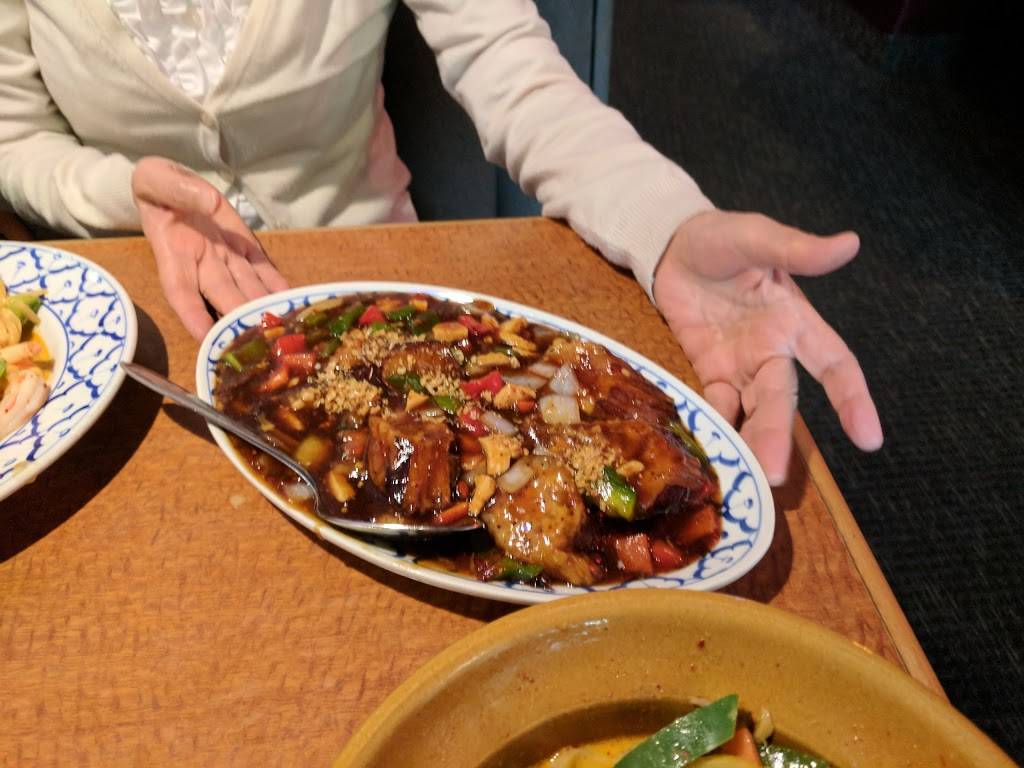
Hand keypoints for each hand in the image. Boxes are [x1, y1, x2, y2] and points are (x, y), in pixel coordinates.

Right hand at [132, 156, 288, 338]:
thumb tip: (208, 201)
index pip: (181, 291)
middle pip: (222, 295)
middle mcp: (201, 264)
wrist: (174, 185)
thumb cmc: (157, 187)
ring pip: (246, 287)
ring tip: (281, 326)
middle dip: (239, 316)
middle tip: (258, 338)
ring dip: (262, 307)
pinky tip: (293, 300)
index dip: (192, 315)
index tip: (205, 335)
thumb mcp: (154, 179)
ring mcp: (226, 258)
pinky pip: (262, 269)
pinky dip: (277, 285)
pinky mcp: (245, 248)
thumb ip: (177, 189)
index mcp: (173, 252)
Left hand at [653, 210, 882, 484]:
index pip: (834, 364)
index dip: (852, 399)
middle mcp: (771, 350)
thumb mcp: (756, 238)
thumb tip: (849, 243)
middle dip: (779, 435)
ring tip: (745, 474)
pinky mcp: (707, 370)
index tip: (869, 439)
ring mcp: (738, 365)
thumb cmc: (722, 239)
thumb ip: (795, 249)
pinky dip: (712, 426)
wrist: (671, 245)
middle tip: (775, 475)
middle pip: (780, 399)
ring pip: (748, 410)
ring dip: (748, 441)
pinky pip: (713, 404)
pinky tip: (709, 450)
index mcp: (793, 321)